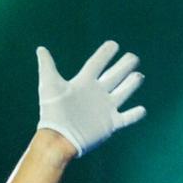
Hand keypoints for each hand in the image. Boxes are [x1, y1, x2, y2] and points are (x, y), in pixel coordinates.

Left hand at [36, 41, 145, 155]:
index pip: (97, 64)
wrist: (58, 138)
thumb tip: (40, 49)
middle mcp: (96, 93)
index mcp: (84, 83)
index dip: (105, 54)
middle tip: (133, 57)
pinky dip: (135, 114)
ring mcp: (104, 108)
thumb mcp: (49, 86)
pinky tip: (142, 109)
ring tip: (139, 75)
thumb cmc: (52, 113)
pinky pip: (126, 118)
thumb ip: (47, 66)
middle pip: (114, 76)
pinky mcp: (110, 123)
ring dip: (131, 84)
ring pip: (122, 93)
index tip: (114, 44)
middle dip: (124, 66)